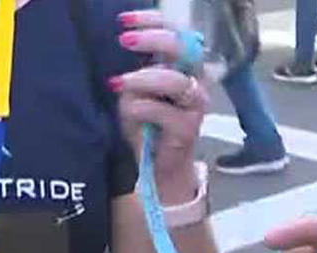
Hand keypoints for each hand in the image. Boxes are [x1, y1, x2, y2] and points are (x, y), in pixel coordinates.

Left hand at [112, 10, 208, 181]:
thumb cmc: (148, 127)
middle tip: (125, 40)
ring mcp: (195, 106)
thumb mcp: (136, 94)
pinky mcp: (189, 129)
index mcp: (183, 69)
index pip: (178, 34)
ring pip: (175, 81)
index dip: (155, 22)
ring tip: (120, 83)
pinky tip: (128, 110)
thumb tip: (128, 61)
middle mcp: (195, 82)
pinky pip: (163, 111)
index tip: (124, 20)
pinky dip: (140, 108)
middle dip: (154, 40)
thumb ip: (137, 74)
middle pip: (185, 49)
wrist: (159, 168)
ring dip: (144, 78)